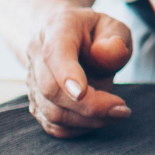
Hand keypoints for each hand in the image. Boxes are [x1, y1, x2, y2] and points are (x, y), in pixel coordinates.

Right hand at [26, 6, 133, 137]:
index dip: (66, 74)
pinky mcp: (37, 103)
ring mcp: (32, 82)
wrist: (64, 36)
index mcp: (56, 28)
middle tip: (122, 109)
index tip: (82, 93)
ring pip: (51, 112)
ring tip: (118, 113)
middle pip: (51, 89)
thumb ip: (116, 37)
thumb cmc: (94, 31)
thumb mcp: (112, 26)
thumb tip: (111, 52)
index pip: (55, 53)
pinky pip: (52, 125)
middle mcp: (36, 55)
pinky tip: (100, 120)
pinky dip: (78, 129)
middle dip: (89, 106)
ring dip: (87, 121)